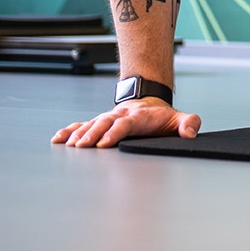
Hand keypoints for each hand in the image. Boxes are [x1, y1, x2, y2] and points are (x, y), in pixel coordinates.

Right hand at [51, 97, 200, 147]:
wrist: (149, 103)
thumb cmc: (162, 118)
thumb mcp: (179, 119)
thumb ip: (188, 124)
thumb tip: (191, 132)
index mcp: (139, 116)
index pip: (126, 124)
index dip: (116, 132)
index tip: (106, 143)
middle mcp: (120, 115)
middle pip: (104, 122)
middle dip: (93, 134)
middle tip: (82, 146)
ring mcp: (108, 118)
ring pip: (91, 123)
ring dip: (80, 134)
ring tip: (69, 145)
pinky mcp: (100, 122)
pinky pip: (82, 125)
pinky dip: (70, 131)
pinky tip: (58, 139)